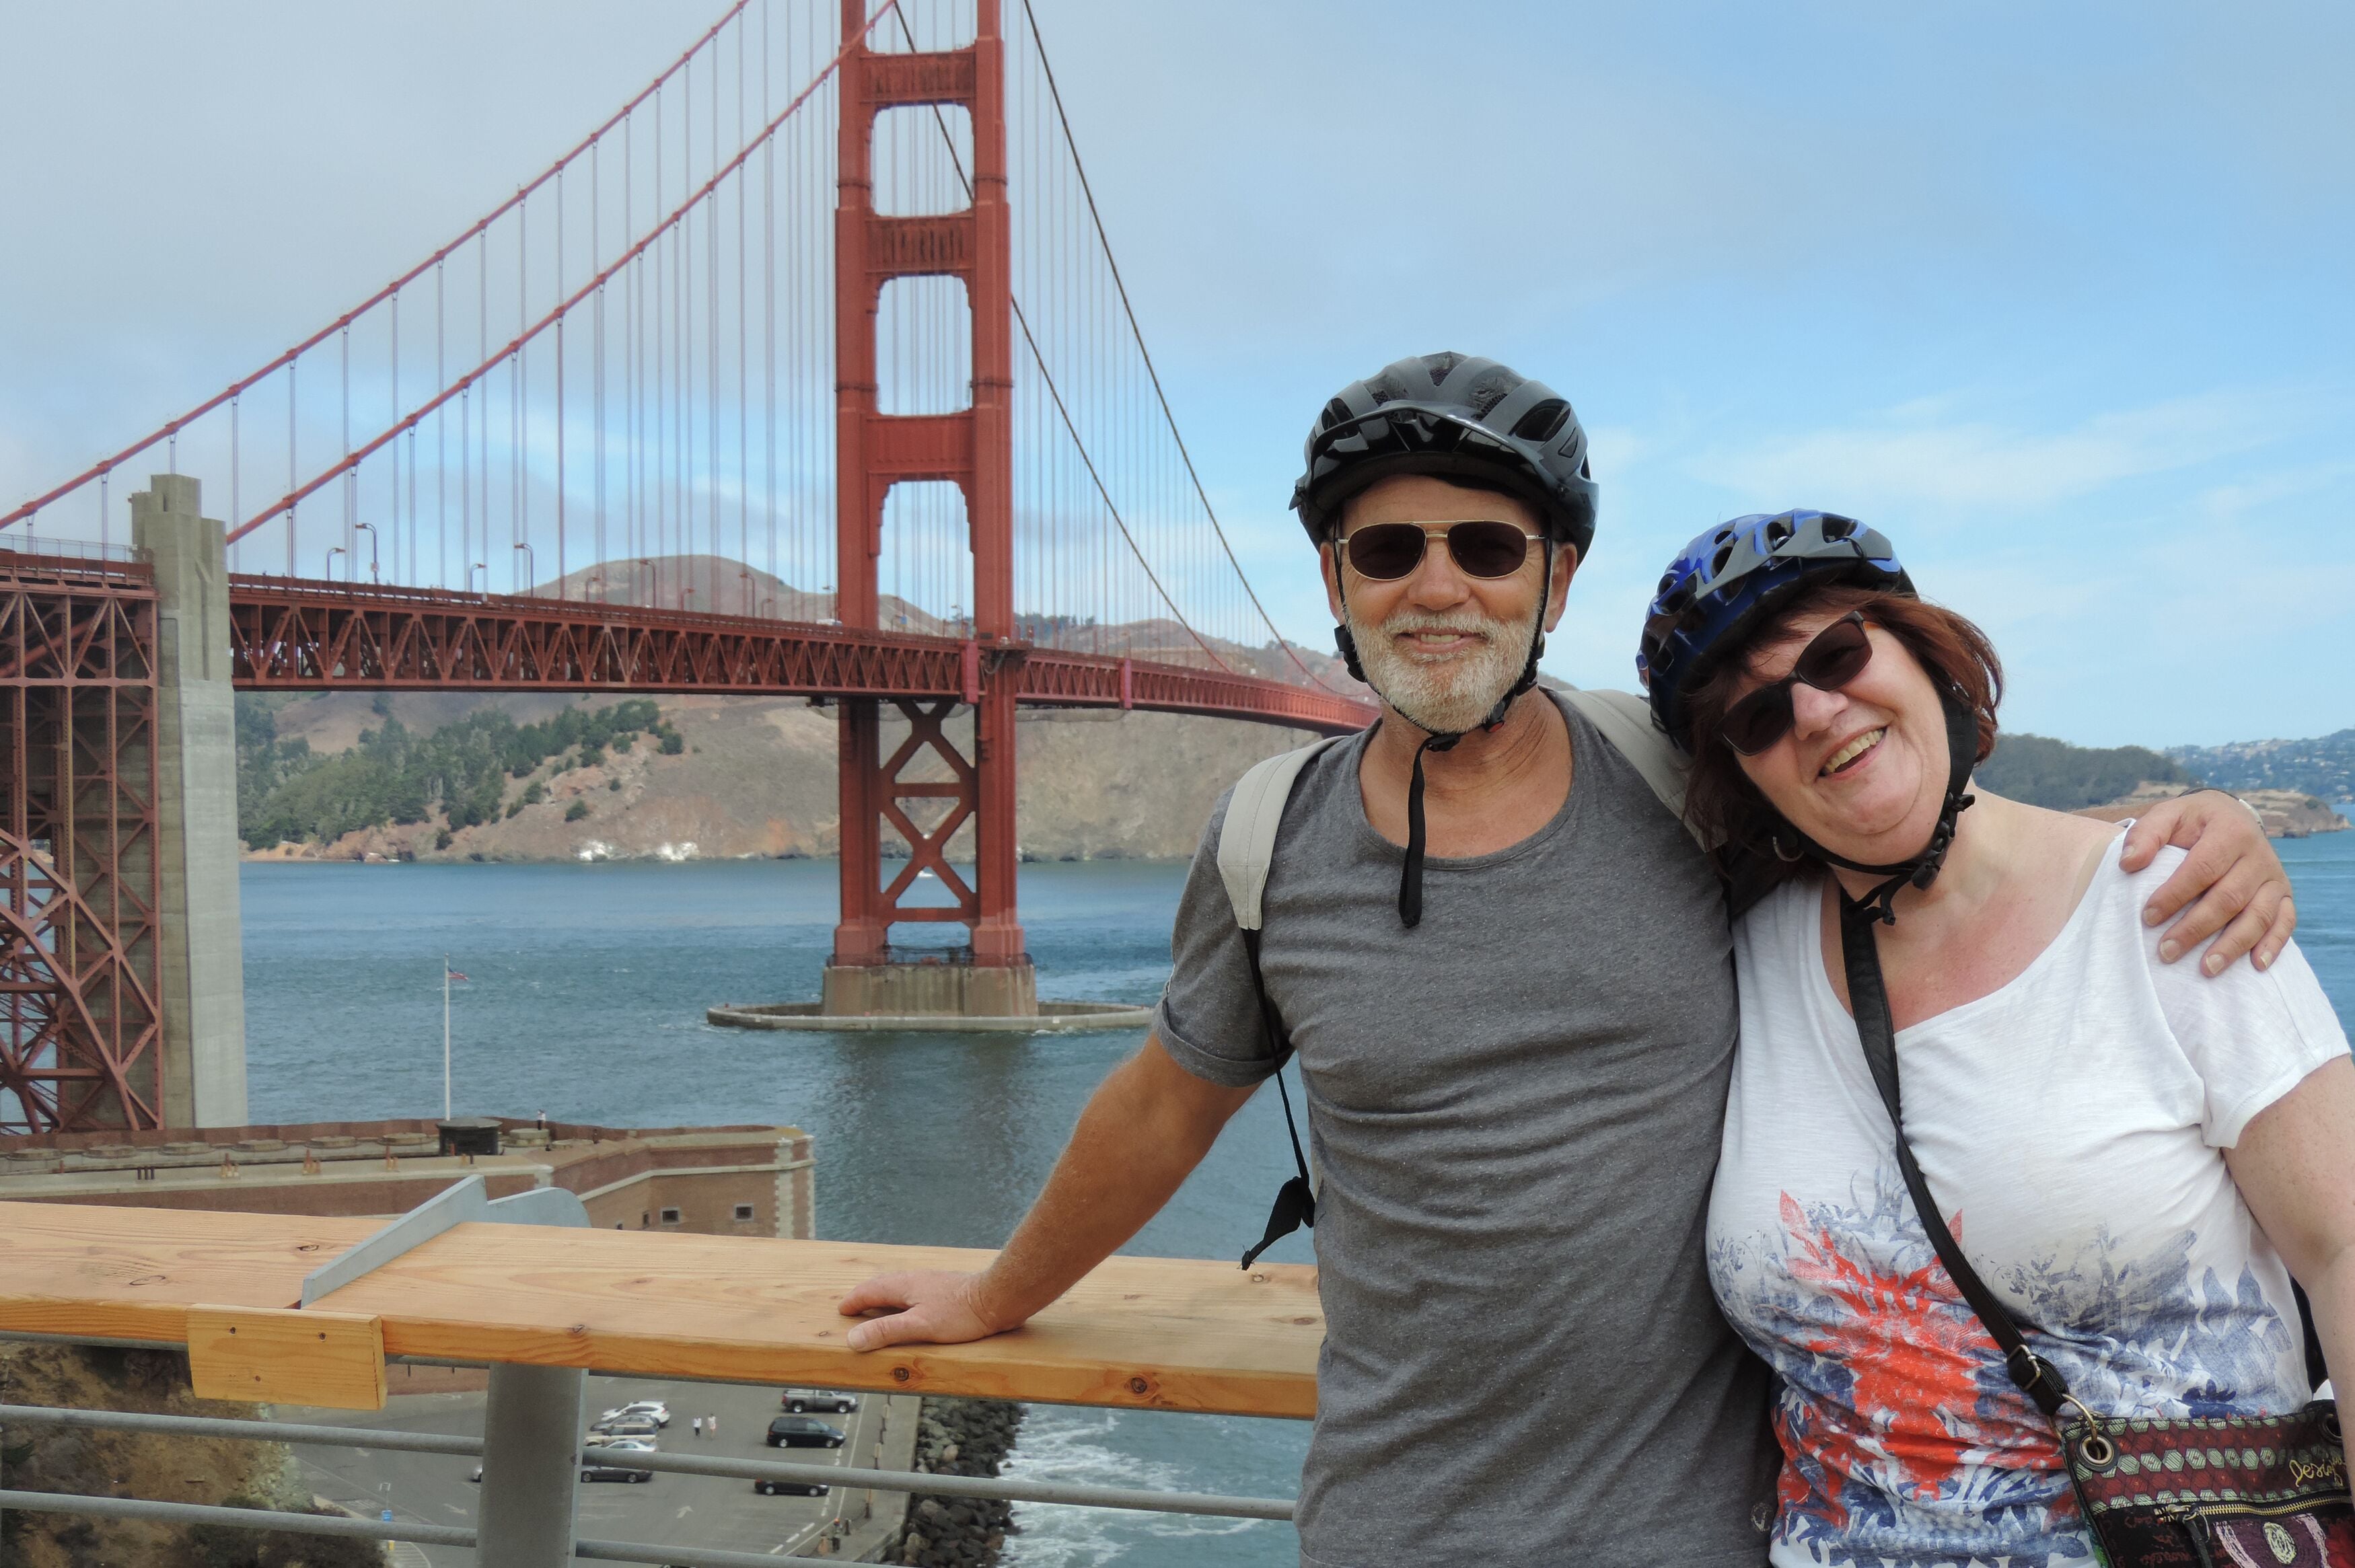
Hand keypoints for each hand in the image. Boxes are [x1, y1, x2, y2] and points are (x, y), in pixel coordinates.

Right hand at [837, 1269, 1012, 1352]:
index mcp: (903, 1286)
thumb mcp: (918, 1326)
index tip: (842, 1310)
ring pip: (898, 1288)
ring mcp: (929, 1283)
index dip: (854, 1302)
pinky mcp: (942, 1289)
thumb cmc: (960, 1314)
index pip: (869, 1290)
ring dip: (883, 1299)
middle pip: (881, 1286)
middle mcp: (914, 1280)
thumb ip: (886, 1332)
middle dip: (865, 1297)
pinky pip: (912, 1293)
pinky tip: (910, 1311)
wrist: (996, 1299)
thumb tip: (854, 1338)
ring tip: (877, 1310)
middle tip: (854, 1309)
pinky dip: (901, 1301)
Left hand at [2121, 790, 2295, 974]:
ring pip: (2258, 916)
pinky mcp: (2284, 895)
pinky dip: (2273, 944)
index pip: (2202, 868)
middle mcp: (2259, 855)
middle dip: (2196, 928)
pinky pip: (2285, 922)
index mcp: (2230, 831)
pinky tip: (2255, 966)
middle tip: (2166, 952)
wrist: (2231, 817)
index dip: (2175, 895)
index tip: (2147, 917)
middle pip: (2229, 898)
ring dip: (2232, 945)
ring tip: (2205, 969)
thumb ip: (2146, 835)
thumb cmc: (2193, 822)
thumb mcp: (2168, 815)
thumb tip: (2127, 863)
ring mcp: (2275, 877)